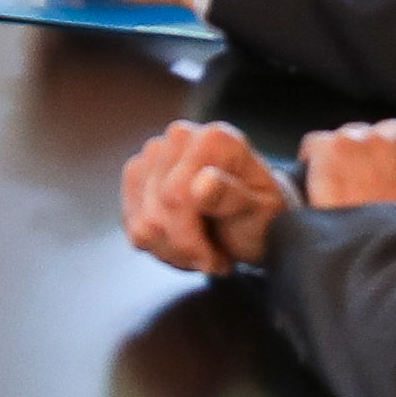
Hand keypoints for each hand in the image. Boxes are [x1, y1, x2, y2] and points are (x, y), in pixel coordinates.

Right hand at [121, 122, 290, 276]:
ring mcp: (154, 153)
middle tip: (210, 260)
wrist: (255, 219)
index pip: (176, 196)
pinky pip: (131, 222)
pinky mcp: (138, 172)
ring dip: (171, 250)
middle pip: (157, 211)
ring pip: (141, 221)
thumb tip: (201, 183)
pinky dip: (157, 245)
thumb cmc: (263, 216)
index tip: (215, 260)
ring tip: (199, 252)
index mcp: (215, 140)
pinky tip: (183, 245)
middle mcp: (180, 136)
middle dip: (182, 248)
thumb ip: (234, 197)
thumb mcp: (262, 213)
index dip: (190, 238)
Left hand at [298, 115, 395, 264]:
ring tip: (348, 194)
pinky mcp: (333, 147)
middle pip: (394, 133)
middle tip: (379, 190)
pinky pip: (317, 144)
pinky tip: (319, 187)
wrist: (384, 260)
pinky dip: (316, 162)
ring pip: (355, 136)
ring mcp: (370, 139)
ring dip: (351, 159)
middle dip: (386, 154)